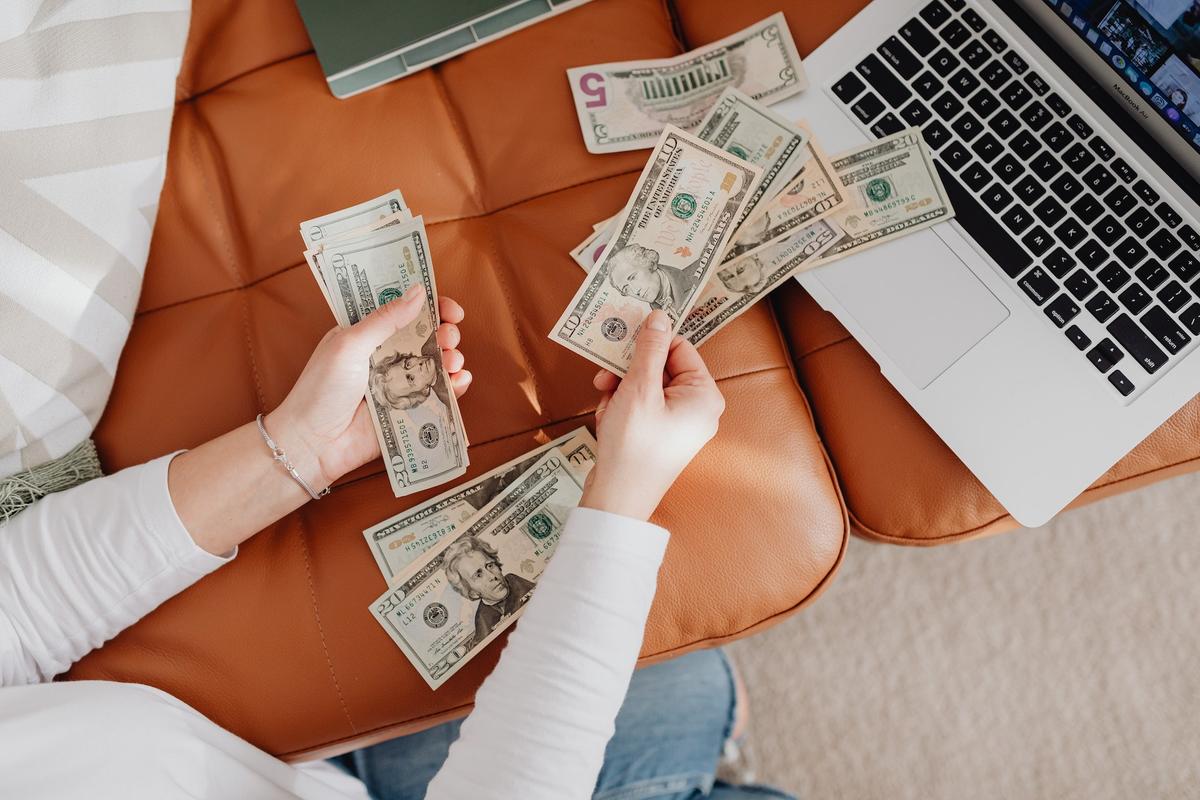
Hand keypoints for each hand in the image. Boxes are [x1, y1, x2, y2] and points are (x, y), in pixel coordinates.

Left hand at [265, 285, 470, 489]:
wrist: (313, 443)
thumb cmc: (321, 389)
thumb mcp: (349, 344)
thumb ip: (385, 319)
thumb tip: (418, 292)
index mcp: (369, 334)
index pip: (404, 311)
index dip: (431, 306)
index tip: (450, 309)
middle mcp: (387, 356)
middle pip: (427, 336)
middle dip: (445, 332)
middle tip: (448, 337)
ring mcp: (400, 383)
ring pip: (436, 365)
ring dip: (452, 357)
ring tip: (452, 360)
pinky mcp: (408, 410)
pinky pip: (438, 395)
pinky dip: (455, 387)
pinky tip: (458, 381)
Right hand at [581, 309, 724, 520]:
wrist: (618, 498)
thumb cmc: (633, 446)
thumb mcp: (639, 389)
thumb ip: (649, 349)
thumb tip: (659, 316)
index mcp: (704, 395)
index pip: (679, 347)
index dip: (649, 343)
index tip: (621, 342)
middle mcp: (697, 408)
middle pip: (660, 366)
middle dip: (629, 371)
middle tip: (605, 379)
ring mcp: (679, 423)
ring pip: (645, 385)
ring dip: (620, 390)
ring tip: (607, 407)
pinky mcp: (660, 435)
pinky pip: (640, 405)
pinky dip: (620, 408)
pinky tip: (608, 420)